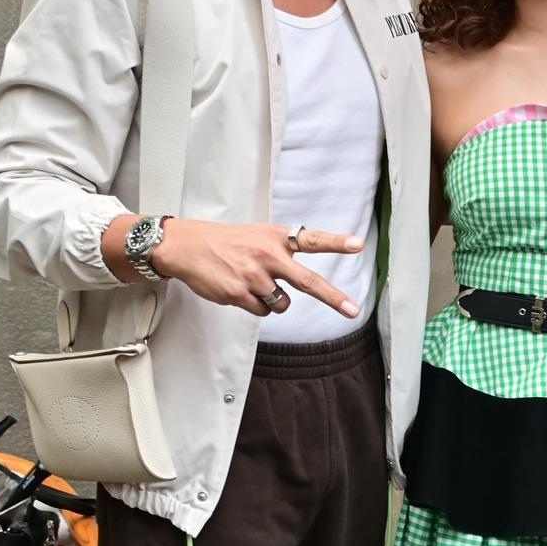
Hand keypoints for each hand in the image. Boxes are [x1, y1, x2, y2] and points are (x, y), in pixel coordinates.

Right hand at [153, 220, 362, 317]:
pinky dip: (255, 306)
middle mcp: (268, 255)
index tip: (359, 245)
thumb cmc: (227, 242)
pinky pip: (262, 311)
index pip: (312, 240)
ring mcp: (253, 276)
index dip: (336, 242)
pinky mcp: (239, 293)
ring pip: (282, 304)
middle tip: (353, 310)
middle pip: (308, 282)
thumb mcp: (258, 234)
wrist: (187, 246)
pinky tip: (240, 290)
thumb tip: (305, 273)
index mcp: (276, 237)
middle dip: (333, 298)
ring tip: (253, 284)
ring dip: (274, 301)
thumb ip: (283, 249)